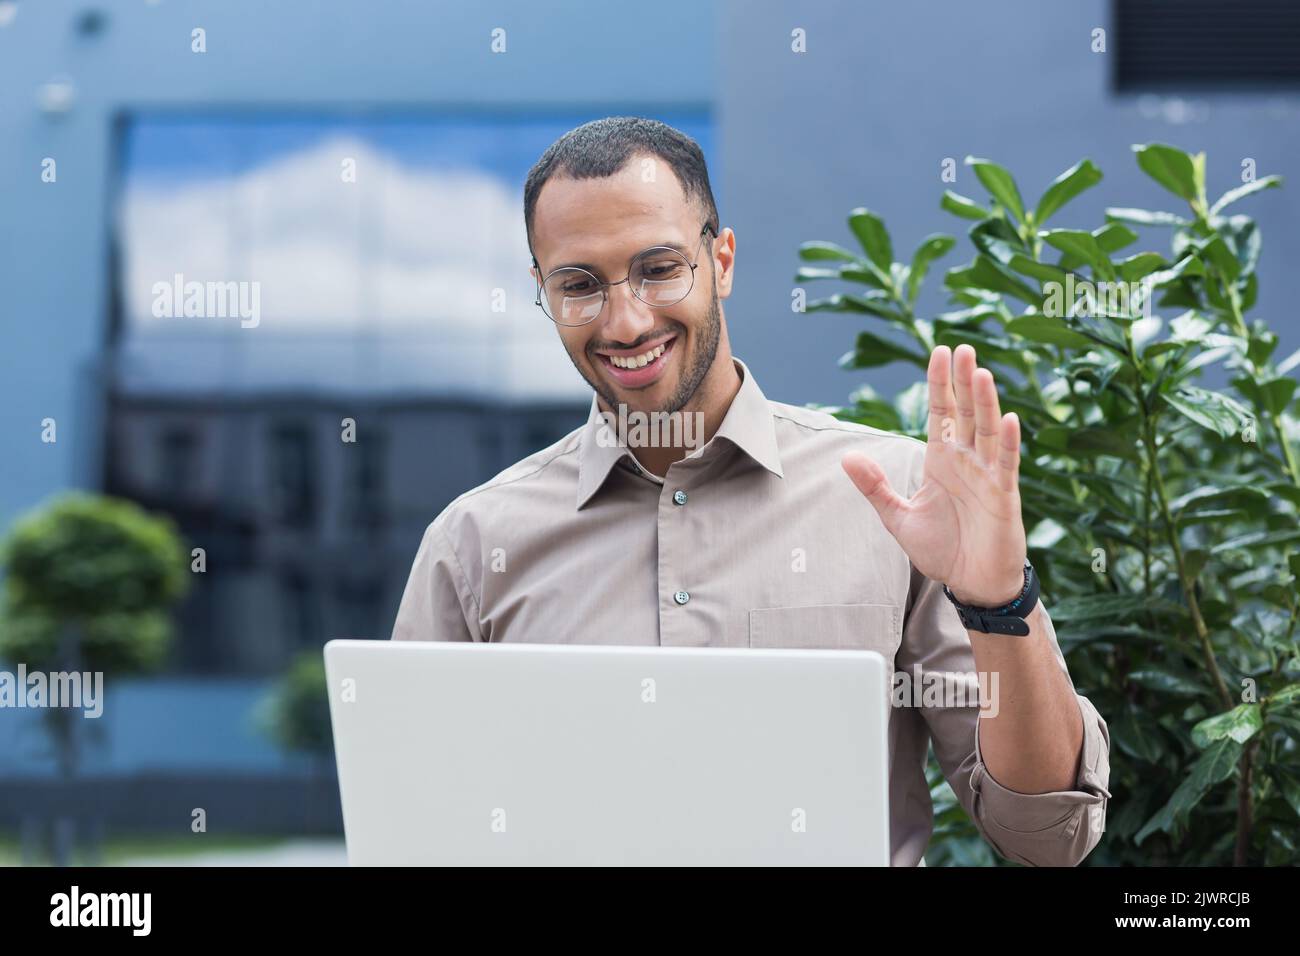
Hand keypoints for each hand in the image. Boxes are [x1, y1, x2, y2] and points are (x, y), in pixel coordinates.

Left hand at [842, 344, 1027, 606]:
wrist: (970, 583)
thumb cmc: (942, 549)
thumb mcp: (898, 517)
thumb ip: (875, 486)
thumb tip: (847, 456)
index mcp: (941, 461)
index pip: (941, 413)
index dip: (939, 383)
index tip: (938, 351)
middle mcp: (966, 461)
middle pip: (964, 413)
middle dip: (962, 381)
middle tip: (960, 347)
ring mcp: (987, 476)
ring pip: (986, 432)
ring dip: (983, 402)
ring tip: (978, 371)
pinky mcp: (1004, 497)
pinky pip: (1006, 465)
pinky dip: (1007, 442)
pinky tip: (1008, 417)